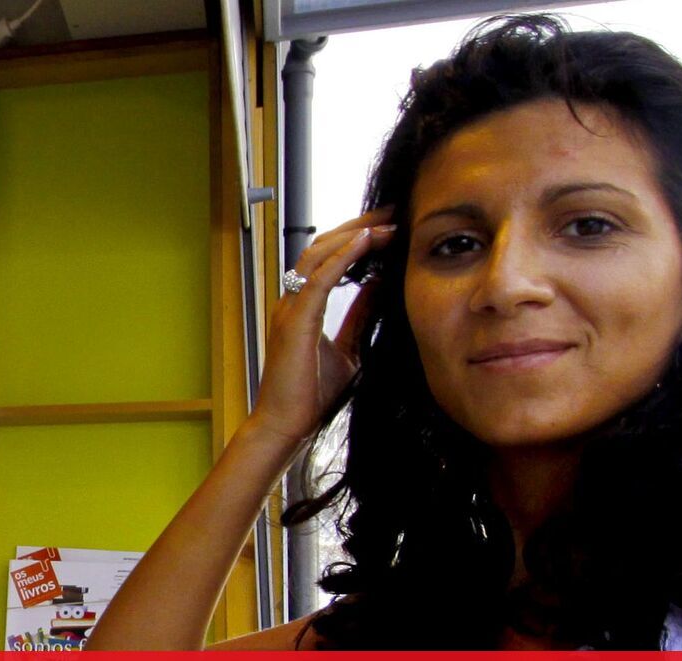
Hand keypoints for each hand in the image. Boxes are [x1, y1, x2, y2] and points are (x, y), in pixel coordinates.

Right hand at [251, 209, 394, 443]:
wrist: (287, 426)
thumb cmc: (312, 393)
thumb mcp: (349, 347)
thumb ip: (360, 316)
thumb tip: (380, 286)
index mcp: (304, 305)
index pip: (330, 257)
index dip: (358, 237)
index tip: (390, 225)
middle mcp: (293, 300)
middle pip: (324, 246)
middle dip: (359, 226)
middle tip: (393, 213)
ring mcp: (290, 308)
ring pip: (319, 255)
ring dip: (354, 235)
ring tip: (386, 223)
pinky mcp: (295, 322)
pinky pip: (319, 279)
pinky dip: (342, 257)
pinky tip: (365, 241)